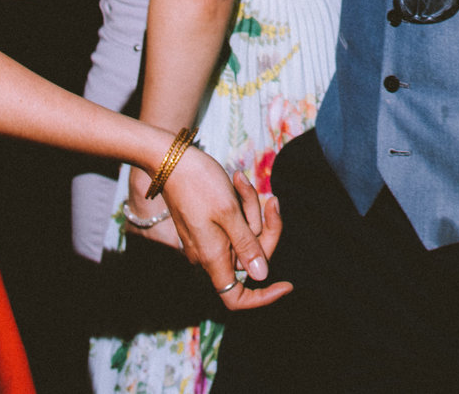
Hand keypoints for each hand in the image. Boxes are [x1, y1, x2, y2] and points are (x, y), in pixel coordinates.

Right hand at [159, 146, 291, 310]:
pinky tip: (236, 179)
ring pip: (246, 234)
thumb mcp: (230, 213)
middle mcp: (209, 255)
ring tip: (240, 181)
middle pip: (251, 258)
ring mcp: (208, 240)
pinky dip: (241, 204)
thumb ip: (247, 246)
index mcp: (212, 258)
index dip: (263, 297)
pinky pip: (235, 222)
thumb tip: (261, 276)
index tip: (288, 285)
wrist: (170, 159)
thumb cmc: (199, 184)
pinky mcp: (208, 226)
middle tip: (273, 200)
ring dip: (251, 208)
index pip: (237, 299)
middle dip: (266, 229)